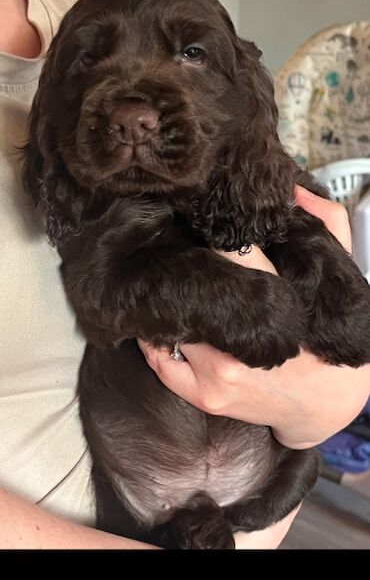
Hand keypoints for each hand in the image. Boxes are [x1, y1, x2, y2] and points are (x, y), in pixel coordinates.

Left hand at [138, 188, 368, 446]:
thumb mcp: (339, 272)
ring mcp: (219, 372)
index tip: (198, 220)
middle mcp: (242, 341)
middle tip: (174, 246)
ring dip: (170, 300)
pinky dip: (155, 337)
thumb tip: (293, 190)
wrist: (330, 405)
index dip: (212, 233)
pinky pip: (160, 360)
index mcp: (278, 303)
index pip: (230, 253)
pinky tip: (164, 319)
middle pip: (191, 287)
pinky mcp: (206, 396)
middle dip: (183, 265)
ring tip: (169, 282)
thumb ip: (326, 223)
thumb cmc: (330, 335)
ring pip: (170, 321)